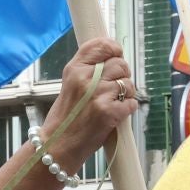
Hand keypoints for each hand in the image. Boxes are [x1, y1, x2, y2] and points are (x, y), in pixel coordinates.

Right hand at [40, 38, 138, 166]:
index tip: (117, 55)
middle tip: (114, 87)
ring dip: (126, 93)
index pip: (101, 45)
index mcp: (75, 68)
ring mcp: (98, 95)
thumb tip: (113, 57)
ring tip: (114, 102)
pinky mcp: (109, 112)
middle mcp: (86, 78)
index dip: (114, 49)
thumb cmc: (66, 116)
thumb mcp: (70, 84)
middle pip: (120, 64)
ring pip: (128, 83)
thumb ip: (88, 69)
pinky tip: (116, 114)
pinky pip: (131, 102)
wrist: (58, 144)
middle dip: (122, 75)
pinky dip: (128, 108)